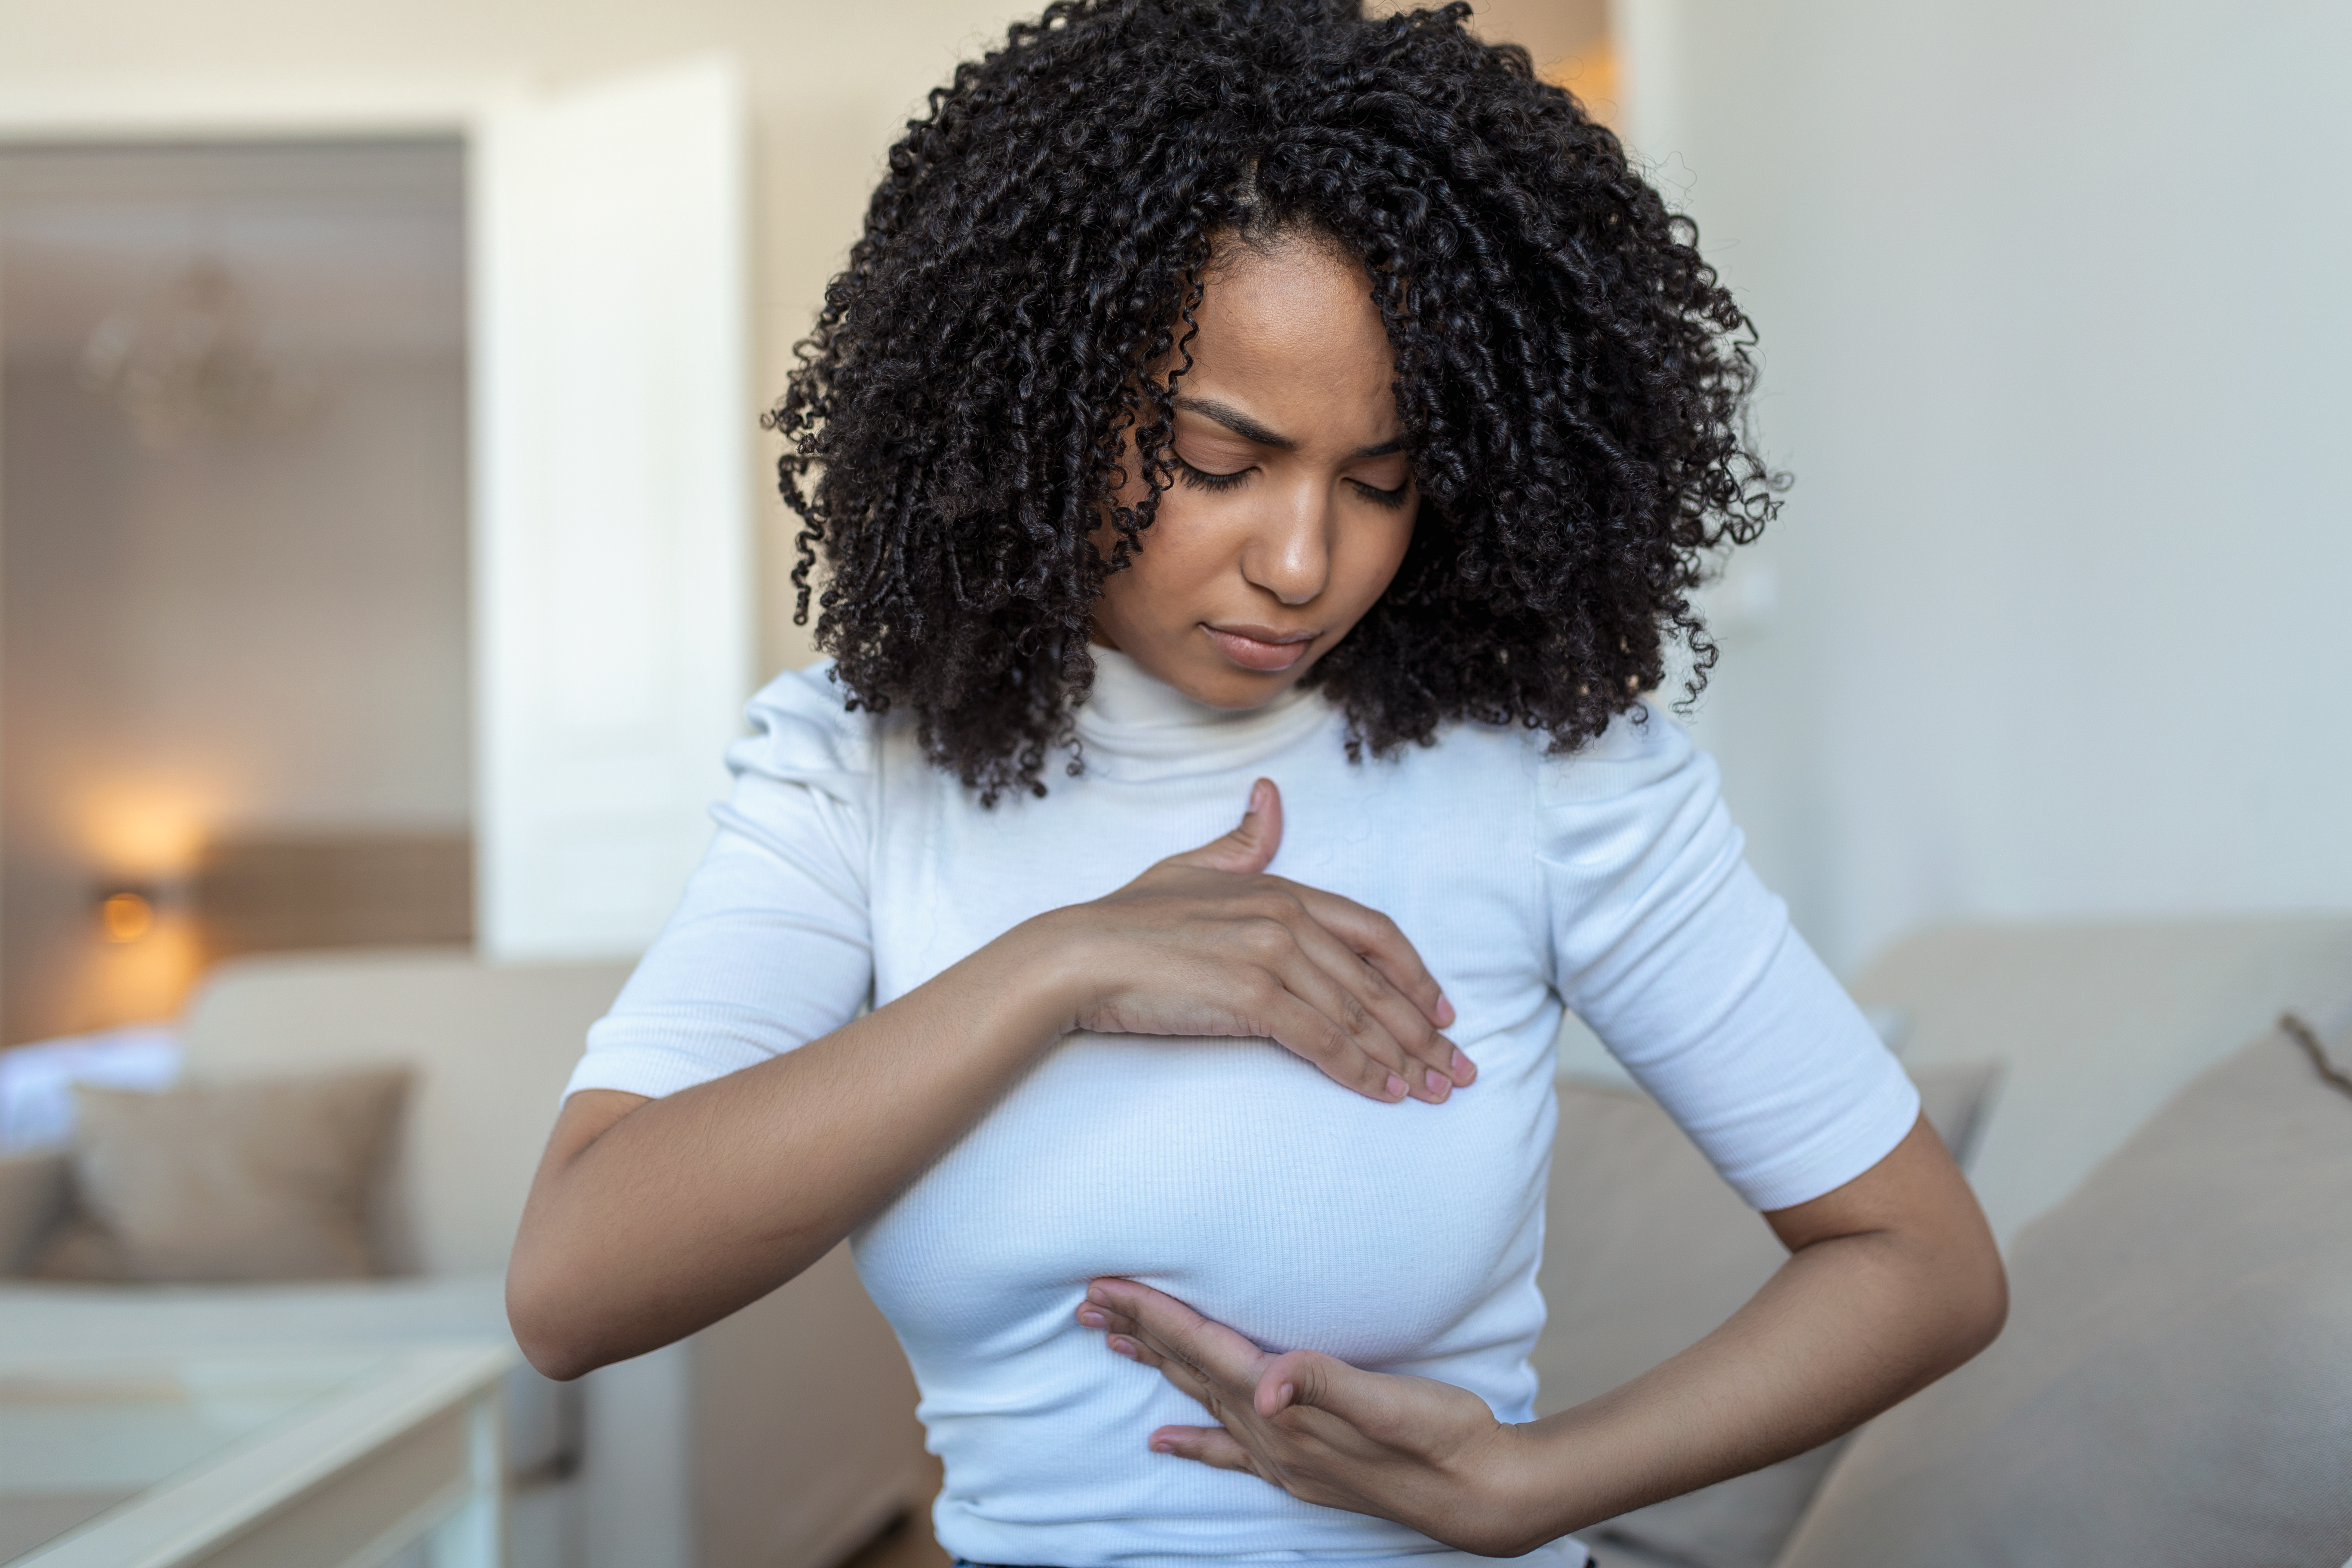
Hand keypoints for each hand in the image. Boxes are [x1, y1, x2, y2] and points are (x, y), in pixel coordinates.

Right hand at [1049, 778, 1474, 1104]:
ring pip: (1357, 1016)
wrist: (1080, 955)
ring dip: (1401, 1060)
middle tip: (1457, 1071)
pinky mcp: (1251, 998)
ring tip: (1430, 1091)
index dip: (1416, 974)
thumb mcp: (1191, 866)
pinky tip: (1382, 1091)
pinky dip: (1359, 1070)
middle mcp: (1287, 919)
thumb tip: (1271, 797)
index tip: (1444, 1010)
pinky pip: (1323, 1041)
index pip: (1375, 932)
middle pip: (1377, 983)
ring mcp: (1271, 957)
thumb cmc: (1130, 919)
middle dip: (1425, 1032)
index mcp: (1281, 889)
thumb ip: (1242, 841)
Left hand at [1076, 1278, 1541, 1556]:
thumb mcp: (1392, 1402)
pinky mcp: (1301, 1467)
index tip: (1106, 1285)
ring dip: (1159, 1367)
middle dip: (1138, 1332)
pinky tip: (1163, 1442)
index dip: (1154, 1314)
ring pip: (1202, 1400)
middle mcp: (1273, 1437)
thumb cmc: (1444, 1437)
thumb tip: (1269, 1385)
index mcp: (1287, 1411)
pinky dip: (1193, 1441)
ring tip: (1114, 1342)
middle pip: (1190, 1371)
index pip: (1204, 1349)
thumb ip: (1327, 1385)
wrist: (1482, 1495)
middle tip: (1087, 1302)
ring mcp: (1284, 1456)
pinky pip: (1229, 1450)